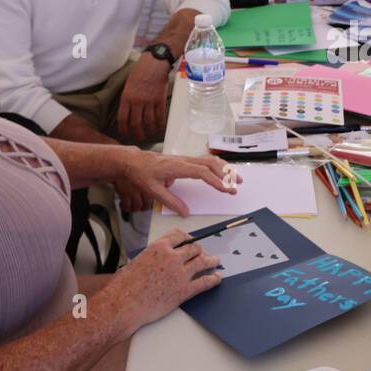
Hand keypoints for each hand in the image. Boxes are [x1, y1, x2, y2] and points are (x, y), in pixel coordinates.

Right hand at [112, 228, 221, 329]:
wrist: (123, 304)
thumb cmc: (124, 286)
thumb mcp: (136, 262)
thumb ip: (151, 258)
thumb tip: (157, 260)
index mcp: (159, 248)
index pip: (179, 236)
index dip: (188, 238)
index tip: (191, 240)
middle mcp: (172, 257)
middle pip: (194, 248)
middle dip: (200, 250)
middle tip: (204, 252)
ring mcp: (180, 274)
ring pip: (202, 262)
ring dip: (211, 261)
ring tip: (216, 261)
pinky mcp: (184, 290)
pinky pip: (205, 282)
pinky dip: (214, 279)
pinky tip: (217, 278)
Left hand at [117, 56, 169, 143]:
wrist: (155, 63)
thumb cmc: (140, 71)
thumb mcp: (128, 84)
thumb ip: (128, 98)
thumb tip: (129, 111)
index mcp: (126, 97)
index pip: (123, 118)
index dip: (124, 129)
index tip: (125, 134)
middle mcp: (137, 101)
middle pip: (136, 123)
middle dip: (137, 133)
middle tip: (138, 137)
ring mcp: (149, 101)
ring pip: (148, 122)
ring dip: (149, 130)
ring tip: (149, 134)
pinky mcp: (160, 100)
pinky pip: (160, 116)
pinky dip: (160, 124)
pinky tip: (159, 128)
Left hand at [117, 152, 239, 215]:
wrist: (133, 160)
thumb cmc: (141, 173)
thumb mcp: (152, 190)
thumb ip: (170, 201)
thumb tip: (185, 212)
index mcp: (176, 167)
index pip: (201, 172)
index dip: (215, 180)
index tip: (225, 189)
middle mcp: (183, 160)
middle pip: (210, 164)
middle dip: (226, 174)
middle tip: (237, 185)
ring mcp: (185, 159)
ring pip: (209, 160)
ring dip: (224, 168)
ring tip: (236, 178)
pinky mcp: (185, 160)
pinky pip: (205, 160)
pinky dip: (217, 165)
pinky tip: (223, 171)